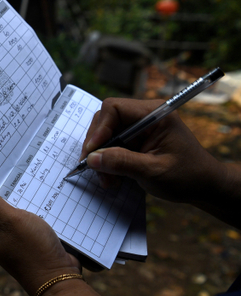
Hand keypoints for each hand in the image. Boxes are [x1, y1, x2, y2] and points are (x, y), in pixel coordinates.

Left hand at [0, 177, 79, 295]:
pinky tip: (41, 192)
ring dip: (21, 196)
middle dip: (4, 189)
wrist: (61, 278)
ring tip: (27, 172)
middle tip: (11, 163)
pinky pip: (29, 216)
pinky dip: (34, 206)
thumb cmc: (32, 250)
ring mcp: (14, 237)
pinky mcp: (31, 237)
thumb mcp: (8, 220)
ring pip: (15, 209)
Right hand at [81, 97, 224, 203]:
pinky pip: (112, 146)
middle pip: (106, 121)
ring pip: (106, 136)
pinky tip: (112, 178)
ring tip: (107, 180)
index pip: (115, 109)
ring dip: (101, 158)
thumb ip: (122, 163)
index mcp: (155, 114)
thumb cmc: (187, 176)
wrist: (204, 187)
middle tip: (95, 169)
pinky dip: (107, 162)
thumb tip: (92, 158)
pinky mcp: (135, 142)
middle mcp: (145, 117)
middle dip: (98, 146)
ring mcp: (139, 129)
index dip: (99, 129)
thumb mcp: (153, 171)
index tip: (92, 152)